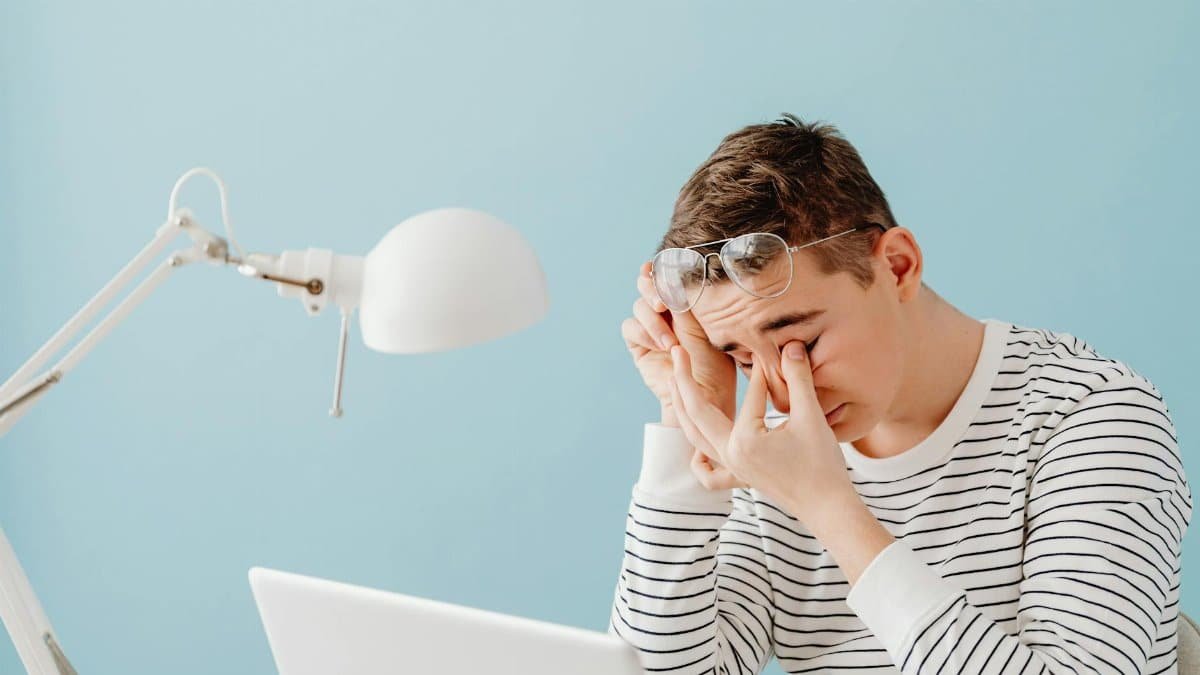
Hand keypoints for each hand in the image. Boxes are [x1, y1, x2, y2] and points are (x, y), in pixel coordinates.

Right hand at [621, 262, 736, 422]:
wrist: (702, 395)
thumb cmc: (714, 362)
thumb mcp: (704, 325)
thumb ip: (685, 301)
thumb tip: (669, 277)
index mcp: (686, 299)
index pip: (667, 274)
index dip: (660, 269)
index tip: (660, 270)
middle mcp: (667, 310)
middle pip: (646, 284)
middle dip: (651, 289)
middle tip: (661, 303)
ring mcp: (651, 326)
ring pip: (639, 306)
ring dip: (652, 321)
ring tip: (670, 343)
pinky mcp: (638, 343)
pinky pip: (630, 327)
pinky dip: (643, 333)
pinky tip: (660, 347)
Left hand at [671, 339, 855, 523]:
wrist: (829, 507)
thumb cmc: (823, 465)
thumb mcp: (811, 417)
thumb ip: (798, 379)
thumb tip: (791, 346)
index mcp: (744, 440)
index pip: (749, 396)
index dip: (762, 373)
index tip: (770, 351)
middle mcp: (731, 455)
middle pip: (697, 413)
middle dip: (685, 380)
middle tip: (677, 351)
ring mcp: (734, 469)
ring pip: (695, 438)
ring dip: (682, 410)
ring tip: (674, 383)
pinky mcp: (741, 479)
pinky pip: (710, 474)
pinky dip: (699, 460)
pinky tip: (698, 447)